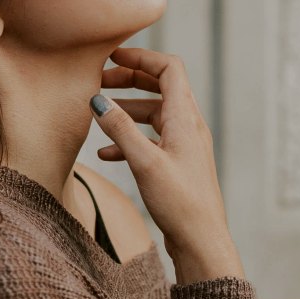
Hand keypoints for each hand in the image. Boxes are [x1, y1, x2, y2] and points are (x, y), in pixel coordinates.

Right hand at [89, 47, 243, 281]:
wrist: (201, 242)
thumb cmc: (179, 203)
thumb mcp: (145, 162)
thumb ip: (120, 129)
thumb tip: (98, 100)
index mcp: (186, 118)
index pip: (169, 69)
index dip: (141, 57)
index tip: (112, 56)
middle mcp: (188, 126)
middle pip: (161, 86)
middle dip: (129, 79)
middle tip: (98, 81)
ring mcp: (184, 145)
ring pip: (154, 113)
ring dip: (126, 109)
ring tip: (98, 113)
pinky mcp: (177, 164)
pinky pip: (152, 139)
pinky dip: (129, 137)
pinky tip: (106, 153)